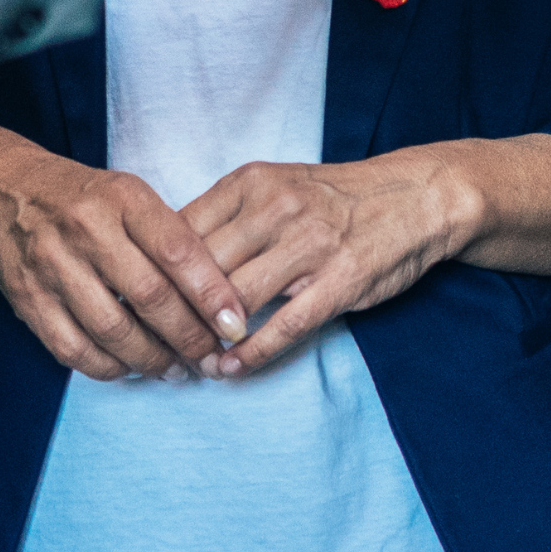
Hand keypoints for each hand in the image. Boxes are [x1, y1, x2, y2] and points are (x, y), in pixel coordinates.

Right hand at [0, 120, 250, 380]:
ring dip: (153, 359)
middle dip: (188, 336)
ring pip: (114, 331)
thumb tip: (217, 298)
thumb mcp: (132, 196)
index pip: (177, 250)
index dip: (211, 293)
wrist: (6, 191)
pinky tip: (131, 368)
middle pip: (149, 296)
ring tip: (177, 369)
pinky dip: (109, 367)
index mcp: (123, 198)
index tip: (235, 323)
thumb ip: (170, 237)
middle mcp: (87, 230)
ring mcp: (53, 267)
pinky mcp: (29, 300)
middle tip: (210, 357)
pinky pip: (75, 350)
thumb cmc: (87, 199)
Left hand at [179, 151, 480, 377]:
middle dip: (173, 313)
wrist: (415, 196)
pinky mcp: (339, 282)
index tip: (134, 304)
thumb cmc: (335, 197)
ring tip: (188, 362)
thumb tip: (165, 257)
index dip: (152, 273)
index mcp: (252, 181)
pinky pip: (283, 326)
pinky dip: (250, 354)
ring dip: (206, 339)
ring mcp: (309, 245)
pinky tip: (229, 370)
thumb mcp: (276, 186)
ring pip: (236, 300)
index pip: (180, 230)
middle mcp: (276, 208)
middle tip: (152, 344)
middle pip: (202, 270)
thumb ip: (227, 216)